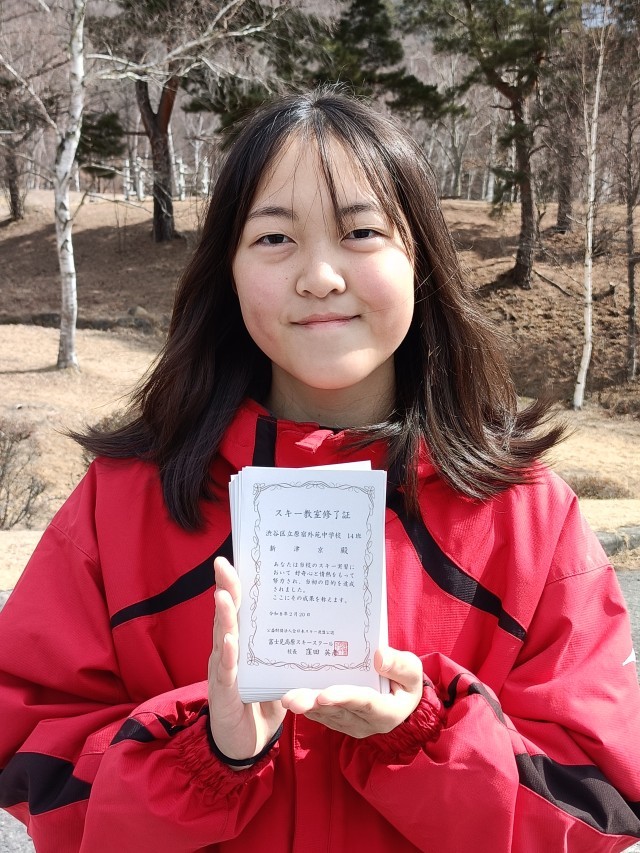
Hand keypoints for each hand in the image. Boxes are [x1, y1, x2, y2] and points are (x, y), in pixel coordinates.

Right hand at [207, 557, 285, 763]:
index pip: (240, 608)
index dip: (237, 584)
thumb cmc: (262, 704)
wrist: (244, 745)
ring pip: (222, 638)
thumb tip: (314, 623)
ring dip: (224, 617)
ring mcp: (223, 671)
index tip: (236, 559)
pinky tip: (230, 642)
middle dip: (226, 589)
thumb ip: (288, 651)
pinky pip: (226, 673)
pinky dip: (227, 657)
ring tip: (225, 596)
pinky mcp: (224, 694)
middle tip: (223, 564)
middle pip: (227, 615)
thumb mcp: (279, 672)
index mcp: (243, 643)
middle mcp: (229, 652)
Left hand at [280, 647, 423, 738]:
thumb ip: (399, 665)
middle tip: (292, 699)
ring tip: (287, 697)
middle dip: (313, 703)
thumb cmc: (406, 680)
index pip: (364, 703)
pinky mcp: (340, 723)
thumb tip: (378, 656)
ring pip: (326, 715)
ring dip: (306, 705)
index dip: (343, 697)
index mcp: (387, 712)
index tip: (323, 694)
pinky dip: (308, 704)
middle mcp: (367, 724)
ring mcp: (351, 726)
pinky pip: (321, 715)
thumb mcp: (412, 670)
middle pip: (337, 711)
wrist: (402, 700)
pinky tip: (292, 695)